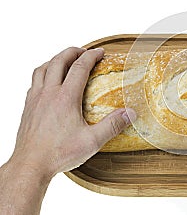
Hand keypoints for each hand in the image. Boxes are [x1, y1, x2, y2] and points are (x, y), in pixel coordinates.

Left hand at [9, 47, 136, 178]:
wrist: (30, 165)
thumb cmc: (59, 153)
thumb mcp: (92, 141)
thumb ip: (113, 125)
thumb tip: (130, 113)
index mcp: (66, 98)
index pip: (80, 68)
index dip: (91, 56)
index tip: (100, 52)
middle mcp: (49, 94)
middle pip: (58, 61)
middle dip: (72, 51)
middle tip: (84, 51)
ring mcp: (35, 99)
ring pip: (42, 68)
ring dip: (55, 60)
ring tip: (65, 61)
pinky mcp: (27, 107)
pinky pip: (34, 82)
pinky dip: (43, 74)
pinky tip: (48, 82)